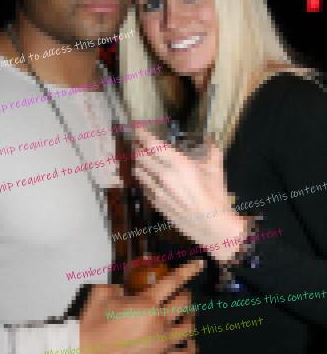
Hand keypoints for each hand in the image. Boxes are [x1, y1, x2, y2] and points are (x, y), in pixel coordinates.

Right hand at [80, 260, 203, 353]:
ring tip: (186, 313)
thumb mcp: (103, 294)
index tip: (200, 263)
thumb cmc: (92, 324)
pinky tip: (187, 339)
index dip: (189, 270)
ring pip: (189, 328)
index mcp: (146, 304)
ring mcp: (162, 344)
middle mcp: (160, 323)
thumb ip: (119, 285)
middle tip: (180, 292)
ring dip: (190, 317)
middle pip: (185, 303)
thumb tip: (127, 286)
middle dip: (184, 294)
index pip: (173, 282)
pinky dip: (190, 345)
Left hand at [133, 128, 247, 262]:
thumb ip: (211, 150)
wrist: (211, 226)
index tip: (137, 127)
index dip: (142, 134)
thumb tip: (210, 139)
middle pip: (141, 156)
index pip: (153, 145)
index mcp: (178, 164)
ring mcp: (157, 190)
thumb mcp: (216, 169)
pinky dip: (144, 179)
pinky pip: (144, 186)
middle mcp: (163, 175)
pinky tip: (147, 177)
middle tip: (138, 142)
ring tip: (140, 158)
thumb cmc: (215, 196)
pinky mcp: (156, 203)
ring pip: (139, 171)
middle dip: (138, 147)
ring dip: (138, 163)